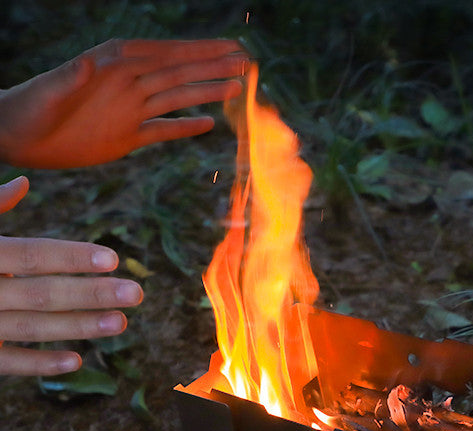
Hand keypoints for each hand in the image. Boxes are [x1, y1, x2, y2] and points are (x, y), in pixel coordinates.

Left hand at [0, 38, 247, 168]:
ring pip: (178, 98)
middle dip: (213, 67)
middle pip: (180, 74)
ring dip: (207, 93)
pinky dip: (185, 127)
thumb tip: (89, 64)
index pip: (166, 55)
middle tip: (246, 63)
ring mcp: (130, 110)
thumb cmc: (28, 109)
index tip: (230, 48)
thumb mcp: (48, 91)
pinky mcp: (127, 136)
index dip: (200, 51)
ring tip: (236, 88)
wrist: (18, 136)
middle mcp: (128, 84)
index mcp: (115, 66)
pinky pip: (163, 129)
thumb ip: (70, 78)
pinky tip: (208, 123)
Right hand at [0, 176, 142, 375]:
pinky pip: (4, 362)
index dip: (71, 256)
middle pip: (42, 293)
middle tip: (138, 293)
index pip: (31, 254)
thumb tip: (23, 181)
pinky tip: (76, 362)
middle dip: (92, 294)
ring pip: (31, 328)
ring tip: (121, 323)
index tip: (113, 258)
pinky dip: (38, 364)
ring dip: (78, 327)